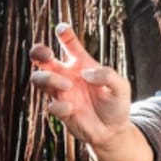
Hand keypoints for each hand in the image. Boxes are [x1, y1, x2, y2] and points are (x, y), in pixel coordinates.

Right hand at [28, 23, 132, 148]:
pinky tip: (72, 108)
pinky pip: (52, 105)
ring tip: (67, 86)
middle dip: (38, 51)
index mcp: (81, 64)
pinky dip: (59, 105)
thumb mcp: (121, 86)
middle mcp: (67, 75)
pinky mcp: (61, 111)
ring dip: (49, 79)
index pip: (69, 43)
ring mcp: (61, 93)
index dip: (63, 33)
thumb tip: (86, 74)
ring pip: (38, 79)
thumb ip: (108, 75)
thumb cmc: (116, 104)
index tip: (62, 29)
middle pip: (42, 58)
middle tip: (47, 54)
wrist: (113, 131)